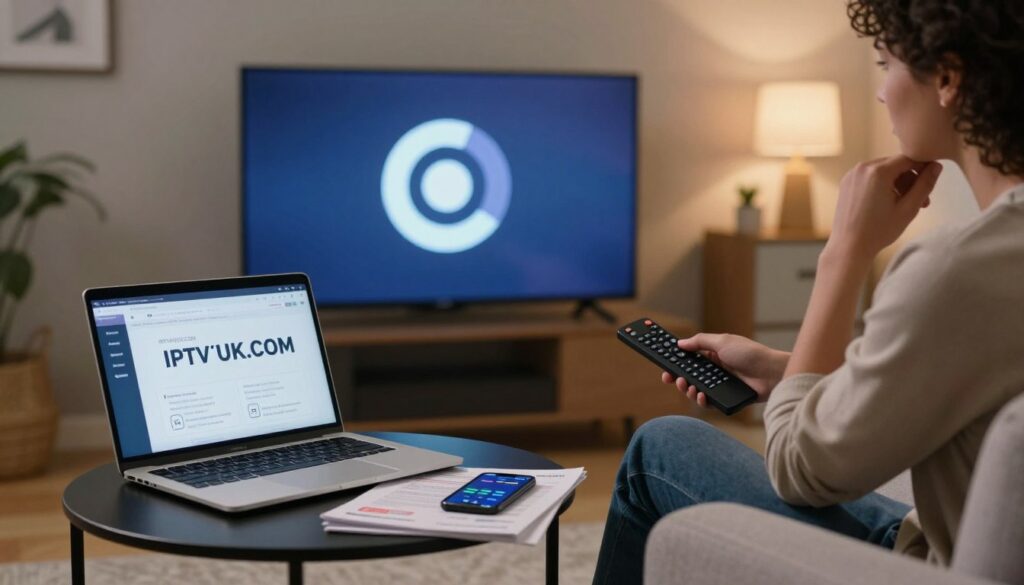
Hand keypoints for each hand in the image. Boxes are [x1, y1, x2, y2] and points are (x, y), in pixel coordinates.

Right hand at [661, 333, 788, 407]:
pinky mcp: (727, 399)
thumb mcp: (723, 341)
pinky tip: (702, 396)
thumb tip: (680, 343)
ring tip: (689, 387)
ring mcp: (720, 385)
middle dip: (679, 379)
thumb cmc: (751, 354)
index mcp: (713, 355)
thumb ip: (700, 342)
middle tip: (672, 379)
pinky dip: (702, 401)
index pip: (689, 360)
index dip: (676, 363)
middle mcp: (715, 371)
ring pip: (697, 391)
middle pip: (690, 377)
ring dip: (689, 390)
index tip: (664, 366)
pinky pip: (709, 402)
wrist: (772, 373)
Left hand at [828, 156, 942, 262]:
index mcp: (878, 171)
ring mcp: (852, 174)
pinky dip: (882, 185)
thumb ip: (925, 184)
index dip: (923, 169)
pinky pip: (870, 177)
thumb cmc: (880, 230)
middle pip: (896, 165)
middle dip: (911, 180)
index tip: (930, 185)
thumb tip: (937, 166)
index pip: (909, 158)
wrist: (849, 246)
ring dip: (898, 183)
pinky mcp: (846, 183)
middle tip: (922, 202)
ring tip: (906, 205)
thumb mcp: (909, 208)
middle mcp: (862, 167)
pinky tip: (887, 204)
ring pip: (883, 171)